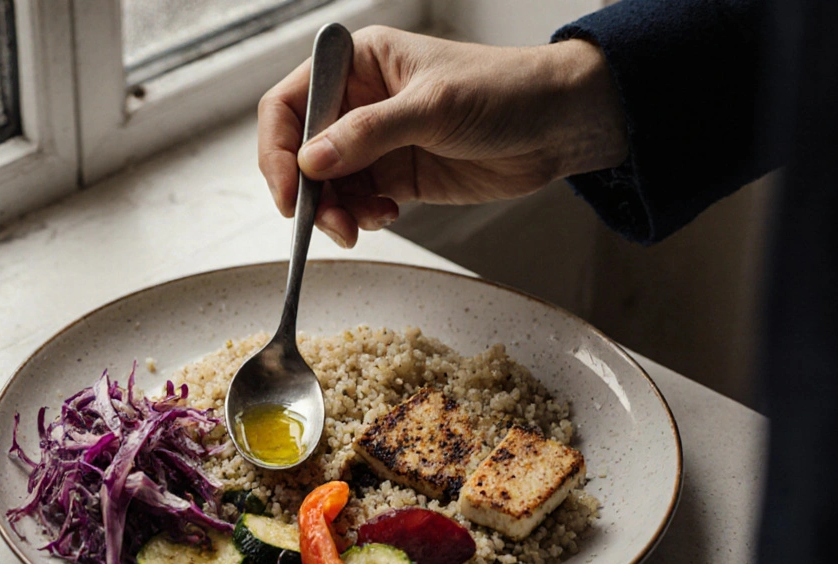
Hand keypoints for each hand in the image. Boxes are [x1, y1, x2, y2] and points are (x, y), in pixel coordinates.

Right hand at [257, 27, 627, 247]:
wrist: (559, 125)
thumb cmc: (504, 91)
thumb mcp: (432, 107)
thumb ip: (367, 134)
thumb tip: (310, 162)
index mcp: (359, 63)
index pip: (290, 104)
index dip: (278, 149)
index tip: (289, 191)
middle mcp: (360, 101)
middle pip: (301, 152)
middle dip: (309, 192)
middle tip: (326, 223)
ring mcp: (377, 141)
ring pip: (328, 185)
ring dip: (335, 212)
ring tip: (359, 227)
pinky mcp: (398, 175)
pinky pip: (358, 202)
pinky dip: (361, 217)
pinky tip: (386, 216)